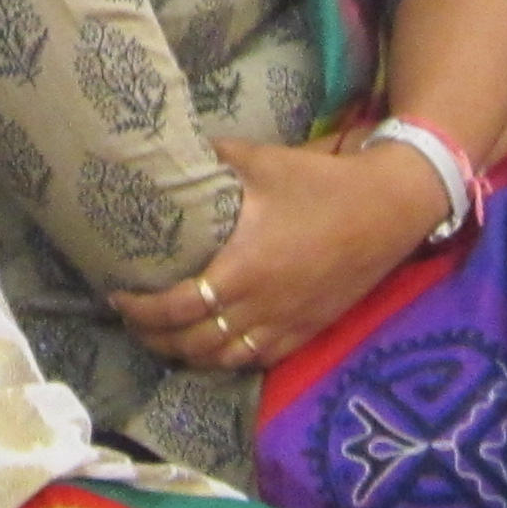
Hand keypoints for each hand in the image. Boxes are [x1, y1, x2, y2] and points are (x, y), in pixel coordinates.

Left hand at [112, 135, 445, 370]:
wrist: (387, 209)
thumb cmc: (321, 183)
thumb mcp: (262, 162)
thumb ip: (215, 159)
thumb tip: (172, 147)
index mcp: (242, 267)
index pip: (177, 307)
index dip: (141, 310)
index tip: (119, 296)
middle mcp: (260, 306)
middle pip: (191, 343)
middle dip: (154, 338)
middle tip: (131, 321)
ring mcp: (284, 324)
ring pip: (221, 360)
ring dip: (185, 355)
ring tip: (162, 339)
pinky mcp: (305, 332)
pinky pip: (255, 361)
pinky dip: (224, 360)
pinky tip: (210, 348)